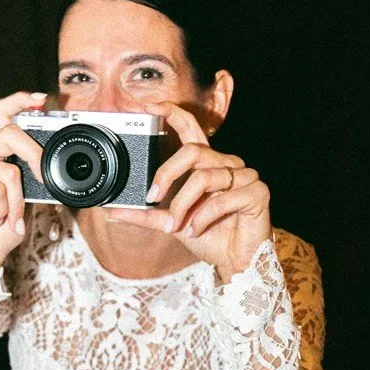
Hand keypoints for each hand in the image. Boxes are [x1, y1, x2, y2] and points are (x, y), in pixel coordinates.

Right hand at [0, 91, 44, 291]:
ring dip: (16, 202)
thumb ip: (35, 176)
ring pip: (9, 171)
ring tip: (8, 218)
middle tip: (42, 179)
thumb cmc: (3, 228)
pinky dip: (3, 208)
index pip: (2, 114)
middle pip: (10, 133)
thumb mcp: (28, 198)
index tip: (41, 99)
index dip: (20, 101)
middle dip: (34, 157)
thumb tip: (50, 162)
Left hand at [103, 100, 271, 281]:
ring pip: (204, 177)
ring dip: (184, 206)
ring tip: (179, 226)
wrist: (234, 262)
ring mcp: (245, 176)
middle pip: (192, 151)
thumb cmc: (208, 237)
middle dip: (167, 175)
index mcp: (207, 164)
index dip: (172, 113)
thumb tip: (112, 212)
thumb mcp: (170, 224)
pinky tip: (196, 230)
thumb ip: (145, 215)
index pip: (191, 129)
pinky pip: (223, 198)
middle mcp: (227, 164)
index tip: (149, 107)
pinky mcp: (257, 193)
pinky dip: (204, 217)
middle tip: (153, 197)